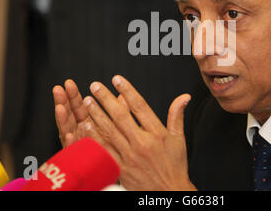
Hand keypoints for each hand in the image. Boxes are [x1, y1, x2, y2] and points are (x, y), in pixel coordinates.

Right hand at [52, 79, 120, 159]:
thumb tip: (124, 95)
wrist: (112, 170)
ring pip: (68, 130)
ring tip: (60, 108)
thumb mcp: (116, 126)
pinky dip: (72, 142)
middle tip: (59, 89)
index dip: (73, 95)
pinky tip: (70, 134)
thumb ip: (118, 111)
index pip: (79, 106)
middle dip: (64, 102)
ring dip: (63, 119)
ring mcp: (77, 145)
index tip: (69, 83)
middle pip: (69, 115)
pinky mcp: (79, 157)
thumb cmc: (113, 146)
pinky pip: (76, 150)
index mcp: (88, 123)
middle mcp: (80, 132)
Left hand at [83, 75, 195, 190]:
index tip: (117, 79)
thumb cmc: (175, 164)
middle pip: (121, 116)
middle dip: (106, 99)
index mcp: (157, 134)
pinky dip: (94, 137)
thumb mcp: (179, 139)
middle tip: (95, 86)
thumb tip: (184, 97)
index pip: (140, 107)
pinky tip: (85, 126)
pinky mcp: (121, 168)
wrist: (168, 192)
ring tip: (88, 101)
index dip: (128, 91)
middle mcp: (142, 143)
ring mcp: (130, 156)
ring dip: (97, 114)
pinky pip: (105, 150)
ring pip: (110, 131)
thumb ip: (177, 115)